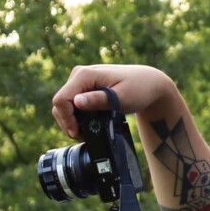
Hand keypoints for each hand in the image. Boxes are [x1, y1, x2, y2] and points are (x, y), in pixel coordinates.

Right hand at [49, 63, 177, 139]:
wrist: (150, 83)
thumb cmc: (139, 90)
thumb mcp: (121, 98)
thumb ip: (98, 100)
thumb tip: (77, 102)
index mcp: (85, 75)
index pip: (62, 99)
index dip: (66, 119)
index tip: (78, 133)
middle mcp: (79, 74)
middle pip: (59, 102)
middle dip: (67, 122)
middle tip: (82, 136)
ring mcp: (81, 79)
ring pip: (64, 103)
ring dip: (71, 120)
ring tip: (85, 133)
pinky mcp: (84, 85)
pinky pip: (72, 102)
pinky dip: (76, 115)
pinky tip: (87, 124)